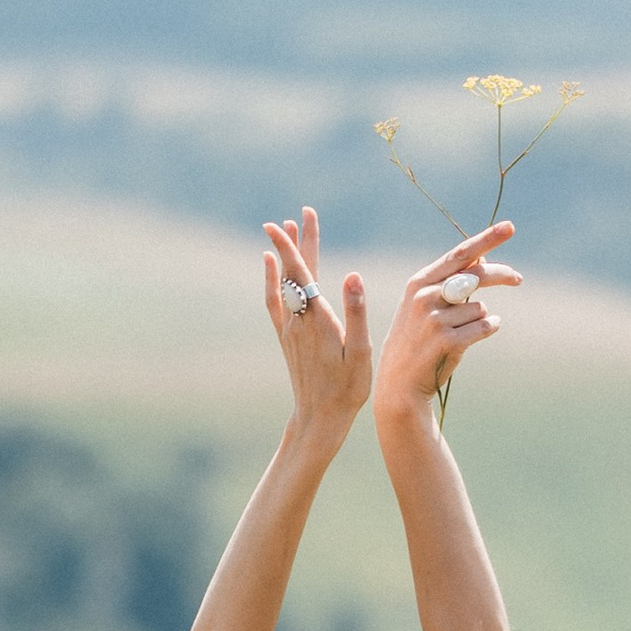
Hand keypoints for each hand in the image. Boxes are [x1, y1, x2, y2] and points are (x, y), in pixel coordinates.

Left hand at [260, 206, 370, 437]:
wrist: (320, 417)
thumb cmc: (347, 388)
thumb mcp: (360, 352)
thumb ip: (356, 312)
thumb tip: (352, 276)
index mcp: (317, 318)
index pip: (303, 272)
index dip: (296, 244)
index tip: (293, 219)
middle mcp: (298, 319)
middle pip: (294, 271)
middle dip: (296, 240)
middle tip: (300, 213)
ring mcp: (289, 328)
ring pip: (284, 282)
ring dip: (284, 255)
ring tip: (285, 229)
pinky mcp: (287, 338)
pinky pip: (275, 301)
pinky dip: (271, 280)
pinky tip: (270, 267)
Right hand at [372, 223, 518, 431]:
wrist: (400, 382)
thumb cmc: (417, 339)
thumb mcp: (424, 305)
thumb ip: (450, 281)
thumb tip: (483, 258)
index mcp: (419, 282)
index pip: (460, 254)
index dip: (487, 239)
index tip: (509, 227)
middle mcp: (425, 297)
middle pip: (476, 275)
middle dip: (502, 274)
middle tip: (518, 279)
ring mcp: (436, 319)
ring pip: (480, 306)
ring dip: (481, 318)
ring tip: (460, 333)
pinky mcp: (449, 341)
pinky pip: (485, 326)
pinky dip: (487, 329)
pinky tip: (470, 339)